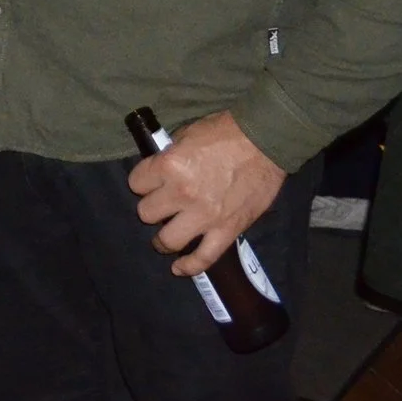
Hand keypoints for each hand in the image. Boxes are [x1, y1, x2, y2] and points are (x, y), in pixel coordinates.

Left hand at [127, 110, 286, 276]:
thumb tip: (159, 171)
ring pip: (167, 240)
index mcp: (170, 166)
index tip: (151, 181)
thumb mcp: (187, 134)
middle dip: (152, 206)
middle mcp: (183, 194)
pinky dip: (189, 267)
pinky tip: (179, 269)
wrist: (265, 141)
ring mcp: (205, 216)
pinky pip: (203, 258)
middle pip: (147, 213)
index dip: (143, 182)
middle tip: (162, 204)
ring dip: (163, 239)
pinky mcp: (226, 231)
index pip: (136, 183)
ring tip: (166, 236)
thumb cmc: (226, 131)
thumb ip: (169, 156)